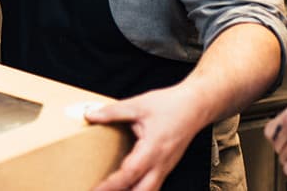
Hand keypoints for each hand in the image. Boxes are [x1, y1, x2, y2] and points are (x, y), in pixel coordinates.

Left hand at [85, 86, 210, 190]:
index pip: (130, 173)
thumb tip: (90, 115)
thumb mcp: (139, 104)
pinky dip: (138, 189)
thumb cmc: (171, 105)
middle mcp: (161, 163)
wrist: (196, 106)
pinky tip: (126, 186)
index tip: (95, 189)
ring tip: (111, 190)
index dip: (111, 185)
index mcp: (153, 148)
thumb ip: (113, 112)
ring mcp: (165, 167)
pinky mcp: (166, 167)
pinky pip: (153, 185)